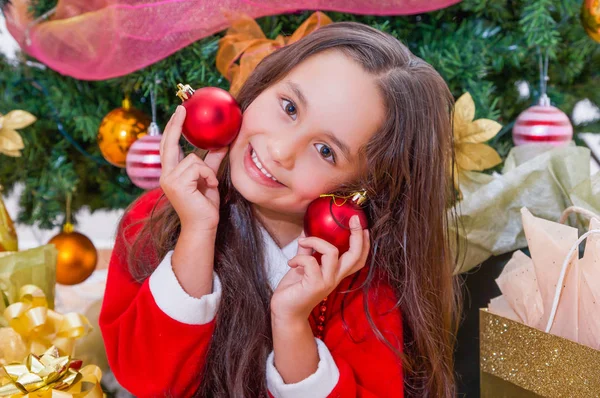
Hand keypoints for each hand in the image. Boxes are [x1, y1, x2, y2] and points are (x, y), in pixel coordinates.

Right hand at [160, 105, 228, 231]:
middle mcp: (166, 175)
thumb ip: (212, 161)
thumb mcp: (209, 178)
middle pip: (169, 144)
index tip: (180, 112)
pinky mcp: (176, 184)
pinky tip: (209, 188)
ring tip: (209, 185)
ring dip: (207, 171)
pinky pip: (197, 167)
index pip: (169, 146)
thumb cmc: (205, 205)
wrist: (203, 226)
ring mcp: (169, 179)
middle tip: (182, 109)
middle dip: (175, 125)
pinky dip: (208, 176)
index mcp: (171, 173)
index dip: (173, 128)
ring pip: (193, 158)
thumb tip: (222, 144)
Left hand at [270, 215, 369, 321]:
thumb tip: (307, 232)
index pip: (358, 258)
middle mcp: (335, 278)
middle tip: (353, 220)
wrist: (285, 312)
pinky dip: (298, 257)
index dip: (363, 242)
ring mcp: (327, 282)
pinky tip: (291, 263)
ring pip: (331, 252)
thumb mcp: (303, 266)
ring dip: (315, 241)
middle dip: (357, 235)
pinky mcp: (315, 285)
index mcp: (336, 273)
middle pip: (355, 255)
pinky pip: (310, 261)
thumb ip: (308, 251)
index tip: (361, 224)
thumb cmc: (294, 289)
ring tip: (302, 243)